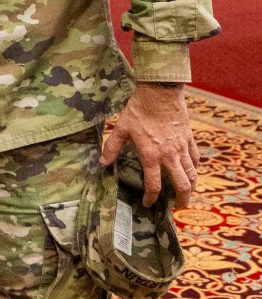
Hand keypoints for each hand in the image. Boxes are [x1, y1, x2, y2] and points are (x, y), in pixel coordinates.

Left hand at [100, 83, 198, 208]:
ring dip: (191, 186)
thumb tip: (102, 163)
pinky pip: (196, 158)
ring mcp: (181, 147)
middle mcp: (169, 155)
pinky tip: (192, 170)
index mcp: (151, 155)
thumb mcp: (121, 128)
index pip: (153, 184)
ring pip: (192, 173)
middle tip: (177, 206)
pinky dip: (195, 167)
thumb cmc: (139, 109)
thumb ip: (112, 147)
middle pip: (182, 184)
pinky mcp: (189, 138)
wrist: (160, 92)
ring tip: (187, 193)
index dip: (151, 197)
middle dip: (181, 198)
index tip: (148, 204)